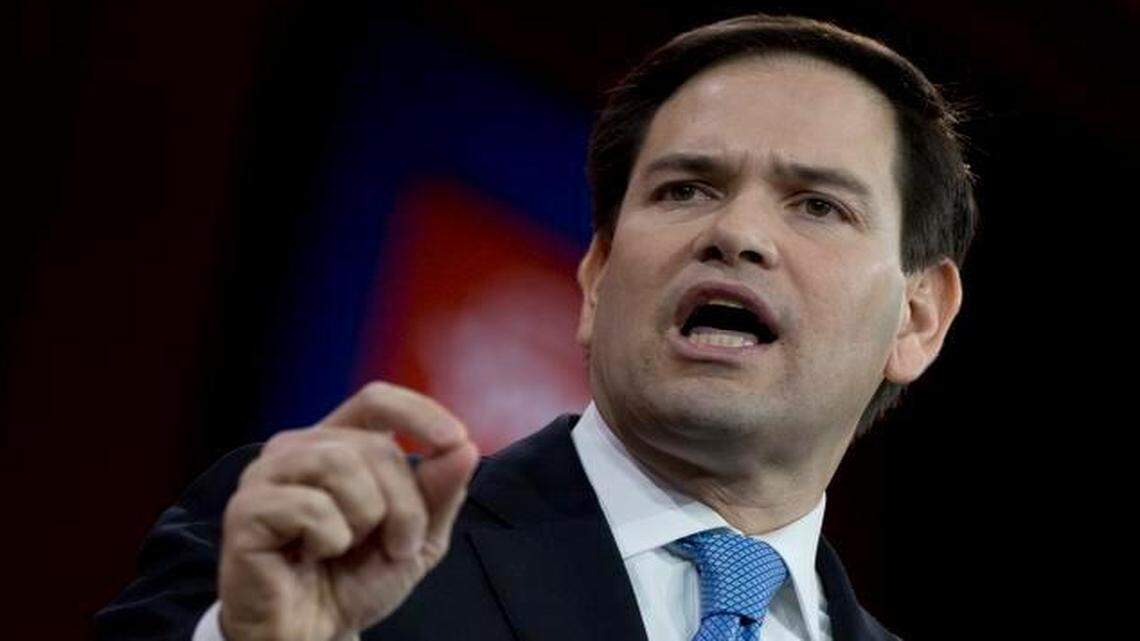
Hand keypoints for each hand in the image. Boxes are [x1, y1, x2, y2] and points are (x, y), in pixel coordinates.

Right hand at [217, 382, 479, 640]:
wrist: (310, 635)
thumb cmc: (354, 581)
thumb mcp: (416, 538)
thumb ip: (440, 493)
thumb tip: (464, 447)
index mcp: (335, 443)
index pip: (376, 400)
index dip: (419, 413)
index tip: (456, 441)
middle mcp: (296, 448)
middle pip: (374, 445)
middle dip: (404, 505)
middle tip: (397, 548)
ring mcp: (266, 476)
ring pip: (341, 463)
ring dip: (367, 518)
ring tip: (351, 549)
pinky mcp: (246, 510)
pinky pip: (309, 506)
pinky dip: (329, 539)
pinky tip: (312, 556)